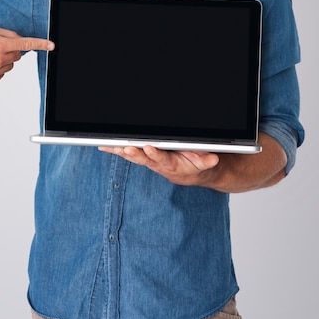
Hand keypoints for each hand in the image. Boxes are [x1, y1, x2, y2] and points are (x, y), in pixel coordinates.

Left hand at [98, 145, 219, 185]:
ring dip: (120, 151)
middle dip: (133, 154)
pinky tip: (104, 146)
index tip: (149, 148)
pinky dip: (116, 150)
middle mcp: (156, 163)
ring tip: (108, 145)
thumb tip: (213, 158)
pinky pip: (128, 153)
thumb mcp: (205, 163)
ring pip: (132, 156)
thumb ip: (207, 160)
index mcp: (170, 164)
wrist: (188, 173)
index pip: (162, 159)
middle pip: (143, 158)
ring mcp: (148, 161)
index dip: (155, 154)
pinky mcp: (143, 157)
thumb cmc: (195, 164)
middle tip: (125, 148)